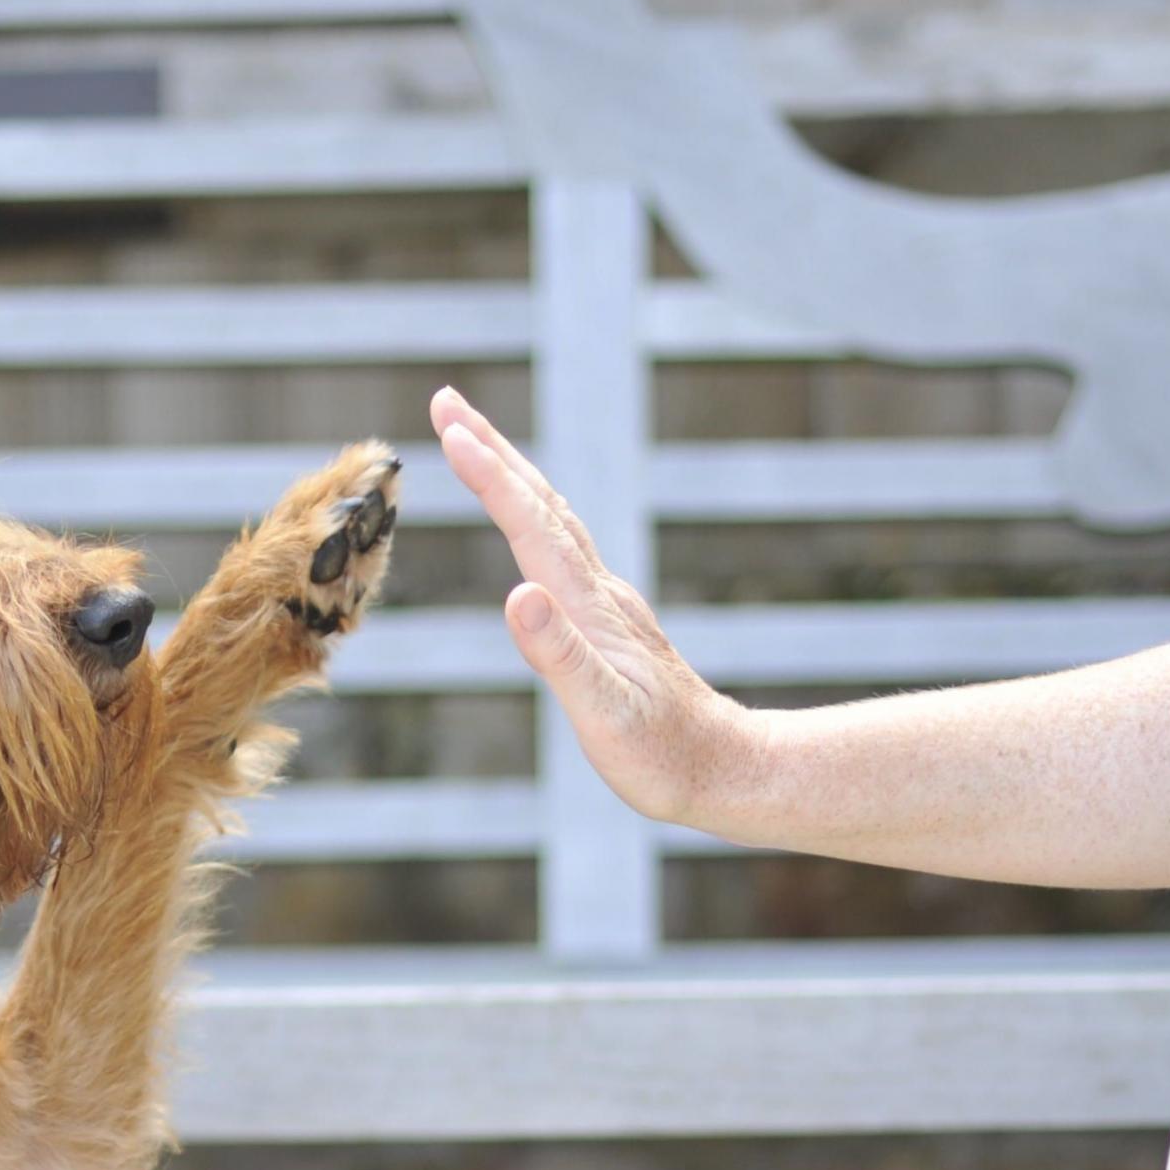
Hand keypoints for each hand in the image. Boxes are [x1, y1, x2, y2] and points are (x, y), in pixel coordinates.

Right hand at [430, 387, 744, 826]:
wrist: (724, 769)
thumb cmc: (661, 755)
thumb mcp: (605, 715)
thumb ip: (560, 656)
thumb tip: (516, 596)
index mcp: (587, 608)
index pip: (530, 526)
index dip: (490, 477)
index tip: (450, 429)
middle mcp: (598, 592)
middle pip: (541, 502)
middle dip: (492, 448)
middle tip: (445, 400)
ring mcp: (607, 602)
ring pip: (553, 517)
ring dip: (512, 472)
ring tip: (475, 438)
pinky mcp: (611, 620)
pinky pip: (562, 546)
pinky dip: (534, 513)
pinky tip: (529, 518)